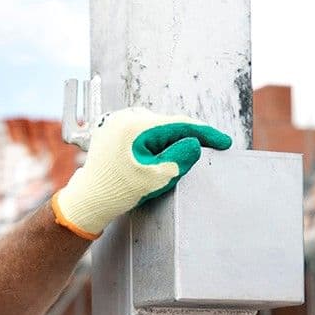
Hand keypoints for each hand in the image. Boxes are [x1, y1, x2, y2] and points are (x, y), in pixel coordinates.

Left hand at [50, 107, 232, 238]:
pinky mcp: (114, 128)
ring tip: (181, 156)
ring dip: (172, 139)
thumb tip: (195, 143)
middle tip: (211, 147)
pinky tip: (161, 154)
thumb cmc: (119, 189)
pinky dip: (157, 140)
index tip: (224, 141)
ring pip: (157, 127)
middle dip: (189, 136)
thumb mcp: (155, 178)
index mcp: (136, 126)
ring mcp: (118, 121)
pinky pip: (144, 130)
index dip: (205, 133)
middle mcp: (126, 117)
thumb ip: (179, 158)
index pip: (180, 125)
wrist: (90, 198)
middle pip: (169, 124)